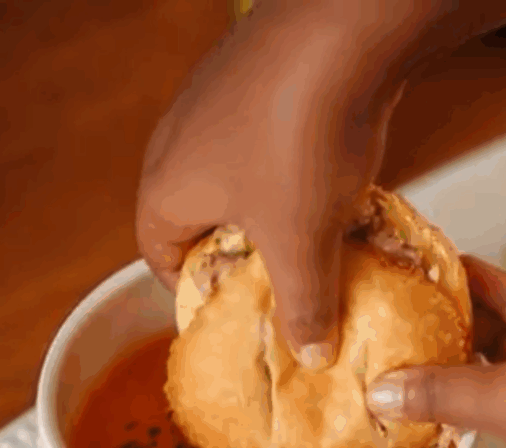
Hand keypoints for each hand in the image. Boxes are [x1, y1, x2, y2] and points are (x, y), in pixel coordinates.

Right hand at [135, 9, 403, 367]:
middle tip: (289, 286)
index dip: (196, 294)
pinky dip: (305, 175)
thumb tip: (312, 353)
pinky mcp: (265, 86)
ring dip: (284, 216)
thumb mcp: (301, 241)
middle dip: (250, 258)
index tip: (237, 316)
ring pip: (248, 184)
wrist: (342, 37)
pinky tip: (343, 187)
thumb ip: (304, 304)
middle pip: (206, 223)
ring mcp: (222, 108)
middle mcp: (182, 145)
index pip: (162, 259)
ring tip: (325, 242)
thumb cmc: (298, 139)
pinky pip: (277, 148)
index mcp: (167, 189)